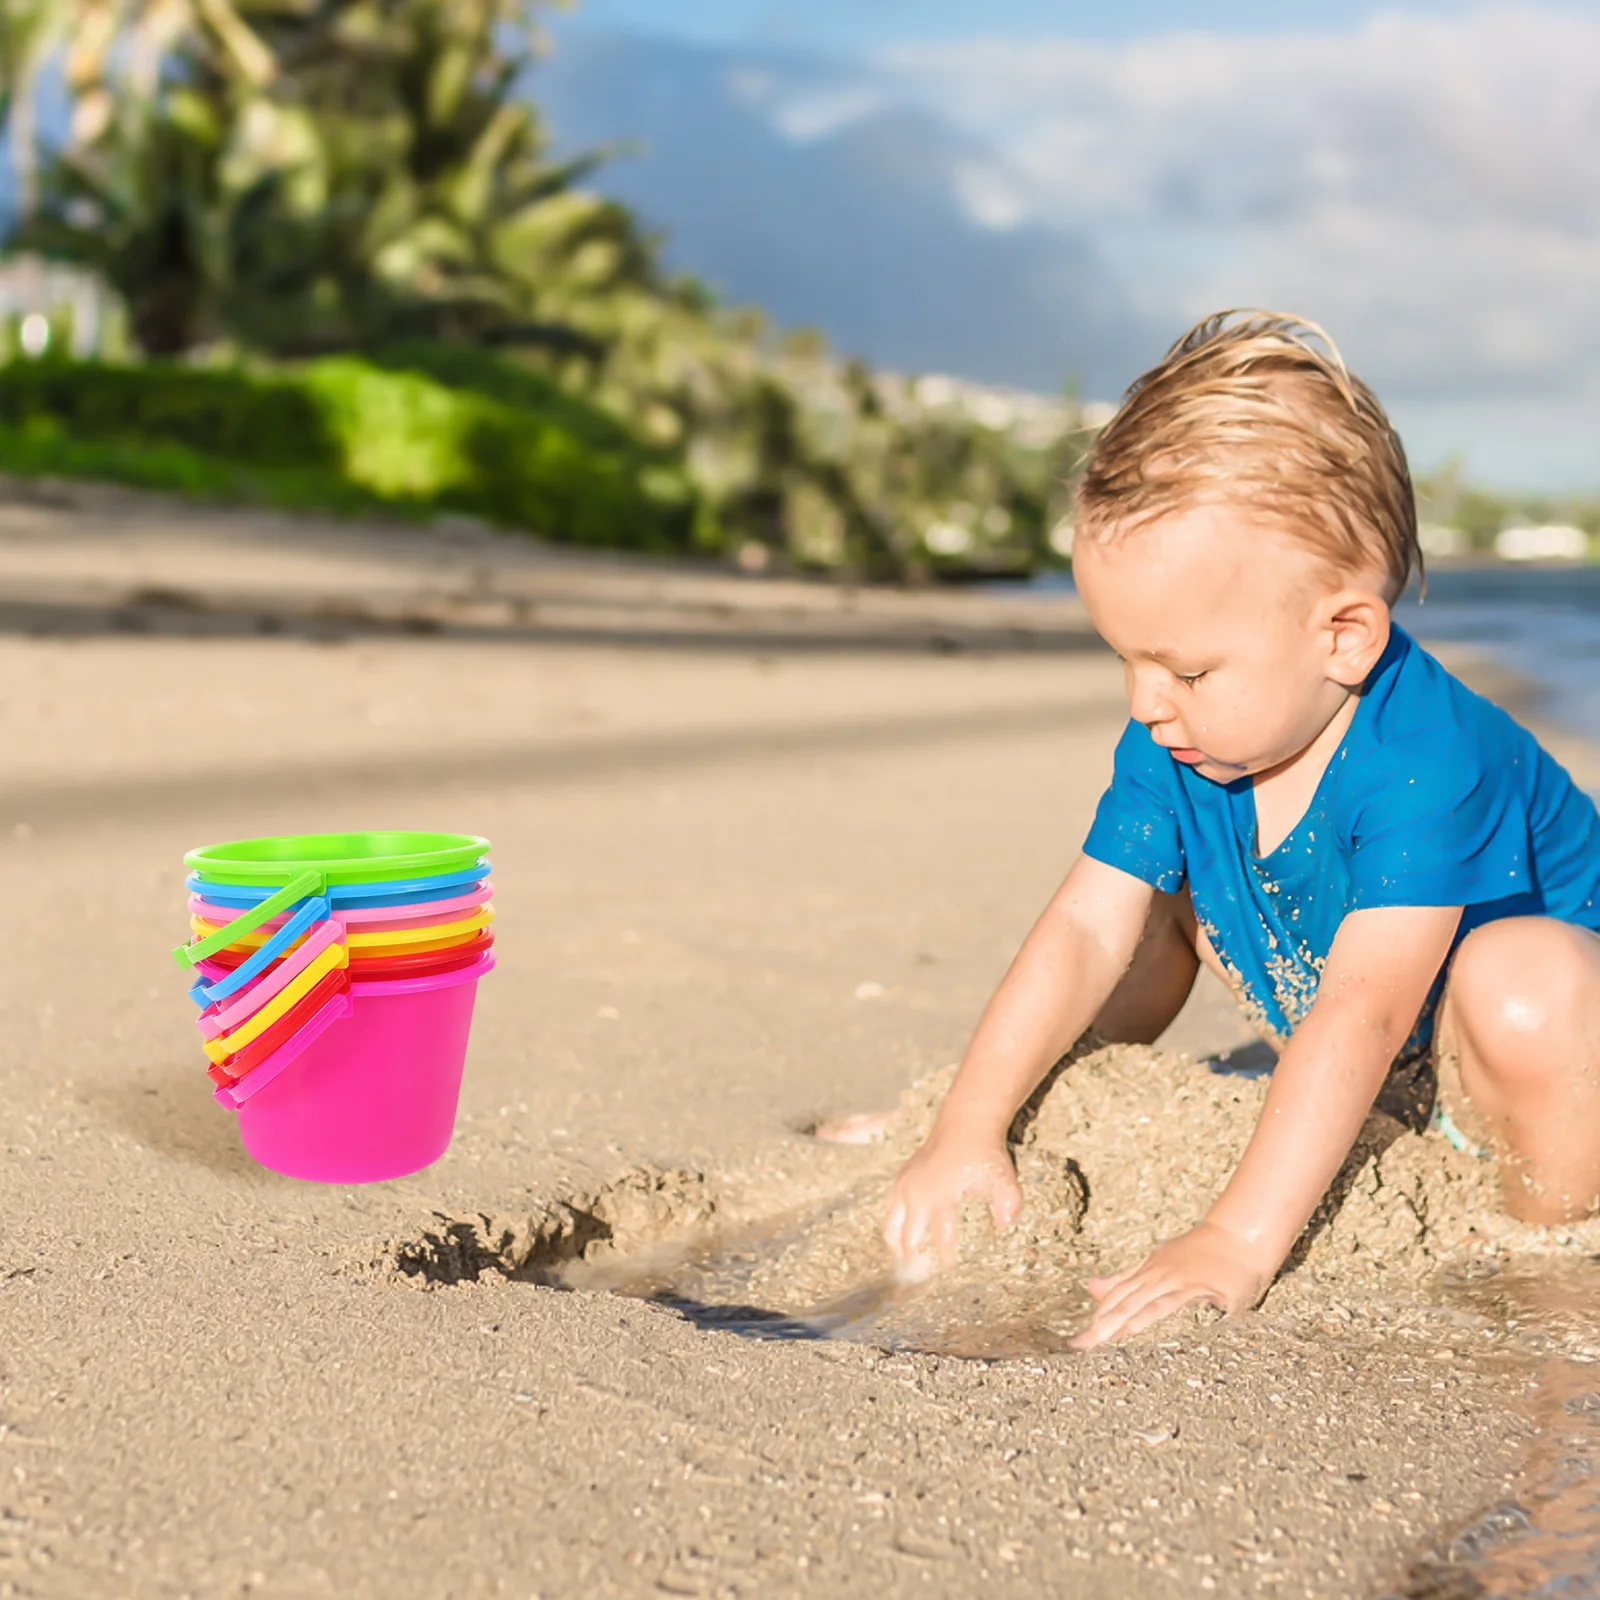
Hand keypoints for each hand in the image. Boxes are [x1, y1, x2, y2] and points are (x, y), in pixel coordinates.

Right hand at [882, 1128, 1022, 1278]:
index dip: (946, 1260)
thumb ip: (1009, 1203)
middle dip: (914, 1261)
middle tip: (922, 1280)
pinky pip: (890, 1210)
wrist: (965, 1123)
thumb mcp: (1003, 1177)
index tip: (952, 1273)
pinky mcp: (901, 1179)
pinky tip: (903, 1239)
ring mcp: (905, 1186)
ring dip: (898, 1247)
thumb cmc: (984, 1153)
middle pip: (908, 1239)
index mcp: (941, 1197)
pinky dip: (894, 1227)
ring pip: (891, 1227)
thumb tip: (1006, 1226)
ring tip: (907, 1264)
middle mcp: (918, 1194)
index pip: (941, 1240)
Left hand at [1071, 1222, 1273, 1348]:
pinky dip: (1151, 1312)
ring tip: (1099, 1341)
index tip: (1076, 1341)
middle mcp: (1156, 1273)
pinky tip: (1137, 1326)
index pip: (1116, 1298)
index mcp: (1147, 1270)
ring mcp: (1174, 1277)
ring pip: (1140, 1302)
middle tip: (1078, 1346)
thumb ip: (1127, 1278)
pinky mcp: (1195, 1284)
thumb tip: (1091, 1287)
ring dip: (1118, 1322)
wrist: (1241, 1235)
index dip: (1097, 1317)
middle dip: (1100, 1325)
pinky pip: (1169, 1301)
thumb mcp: (1160, 1263)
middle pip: (1123, 1302)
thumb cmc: (1202, 1253)